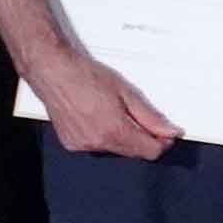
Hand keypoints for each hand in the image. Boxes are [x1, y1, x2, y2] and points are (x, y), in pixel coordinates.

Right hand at [37, 60, 180, 160]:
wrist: (52, 71)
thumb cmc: (86, 76)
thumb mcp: (126, 92)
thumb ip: (150, 116)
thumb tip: (170, 131)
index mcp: (114, 131)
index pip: (150, 151)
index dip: (162, 142)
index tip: (165, 132)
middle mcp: (97, 143)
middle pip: (133, 152)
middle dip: (142, 138)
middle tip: (138, 116)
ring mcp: (82, 145)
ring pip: (115, 150)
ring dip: (121, 137)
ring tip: (113, 112)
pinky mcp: (71, 143)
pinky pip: (97, 146)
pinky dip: (103, 136)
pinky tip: (97, 117)